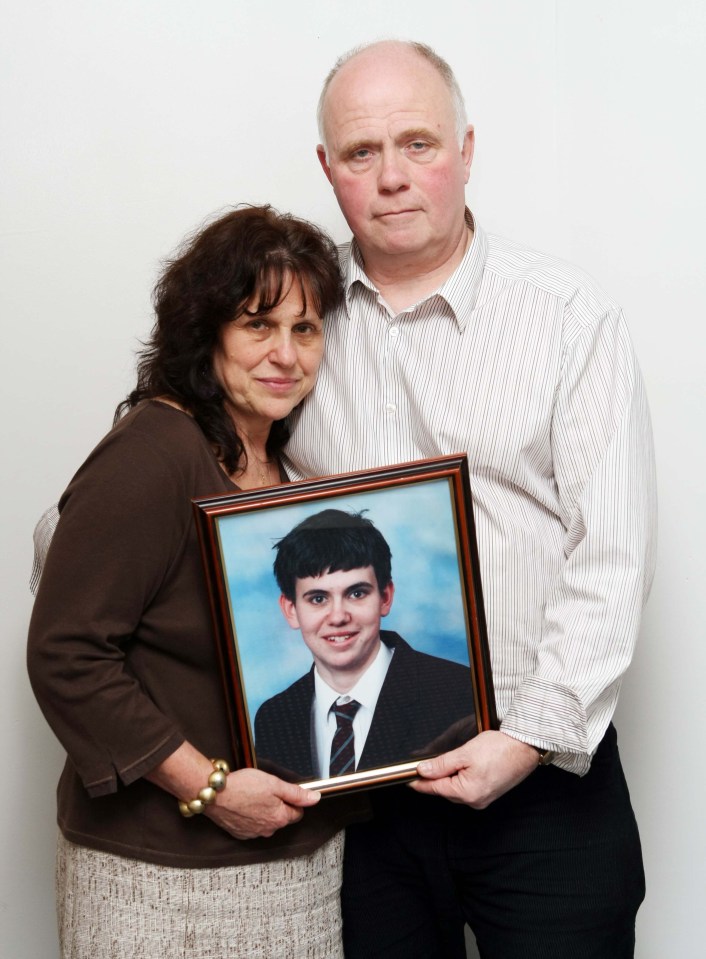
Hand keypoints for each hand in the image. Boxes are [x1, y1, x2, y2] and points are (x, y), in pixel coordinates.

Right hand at [206, 767, 320, 839]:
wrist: (215, 794)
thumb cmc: (243, 786)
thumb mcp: (274, 783)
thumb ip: (296, 793)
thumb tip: (315, 798)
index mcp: (279, 818)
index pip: (297, 813)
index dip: (293, 799)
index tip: (283, 791)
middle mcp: (268, 830)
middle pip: (281, 818)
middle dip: (278, 805)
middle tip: (265, 790)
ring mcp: (252, 834)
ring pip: (266, 822)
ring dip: (263, 811)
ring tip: (252, 796)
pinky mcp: (239, 833)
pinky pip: (251, 825)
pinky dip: (249, 816)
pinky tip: (243, 804)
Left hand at [409, 730, 538, 808]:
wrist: (525, 747)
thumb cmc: (500, 748)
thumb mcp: (464, 753)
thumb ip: (441, 764)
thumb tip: (423, 770)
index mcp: (467, 793)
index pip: (435, 789)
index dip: (419, 782)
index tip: (408, 778)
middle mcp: (475, 801)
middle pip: (445, 790)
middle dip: (434, 778)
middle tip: (424, 764)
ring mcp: (483, 799)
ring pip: (456, 789)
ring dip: (448, 777)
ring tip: (449, 761)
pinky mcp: (489, 793)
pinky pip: (467, 788)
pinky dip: (460, 779)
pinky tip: (462, 766)